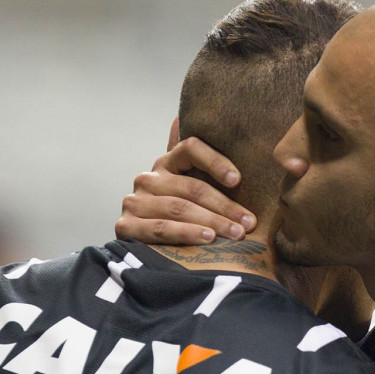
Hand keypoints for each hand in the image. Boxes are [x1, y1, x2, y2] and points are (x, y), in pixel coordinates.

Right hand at [115, 137, 257, 243]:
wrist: (145, 253)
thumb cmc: (182, 220)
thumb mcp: (194, 194)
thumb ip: (203, 168)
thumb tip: (186, 120)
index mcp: (166, 163)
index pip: (191, 148)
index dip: (216, 161)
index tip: (238, 180)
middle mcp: (148, 179)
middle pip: (191, 187)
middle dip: (225, 206)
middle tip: (249, 223)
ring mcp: (135, 202)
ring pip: (179, 208)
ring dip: (212, 222)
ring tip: (235, 234)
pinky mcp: (126, 225)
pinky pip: (161, 228)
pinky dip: (187, 234)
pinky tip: (208, 239)